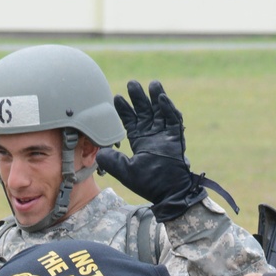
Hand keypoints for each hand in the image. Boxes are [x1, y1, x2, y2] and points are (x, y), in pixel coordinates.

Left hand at [95, 80, 204, 217]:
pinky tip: (160, 97)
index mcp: (141, 142)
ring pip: (161, 111)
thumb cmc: (148, 183)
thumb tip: (98, 151)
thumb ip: (112, 161)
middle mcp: (153, 136)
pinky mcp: (176, 138)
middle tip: (132, 83)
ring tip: (151, 83)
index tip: (116, 97)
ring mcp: (165, 136)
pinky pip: (174, 119)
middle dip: (139, 98)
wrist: (169, 192)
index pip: (131, 121)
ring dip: (156, 97)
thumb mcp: (125, 171)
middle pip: (146, 112)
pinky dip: (168, 108)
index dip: (124, 110)